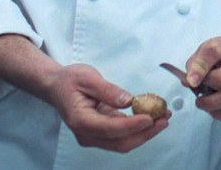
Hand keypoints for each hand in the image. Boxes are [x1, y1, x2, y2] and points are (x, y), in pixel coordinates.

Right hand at [44, 63, 168, 151]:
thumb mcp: (87, 77)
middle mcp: (87, 134)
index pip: (110, 128)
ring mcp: (94, 136)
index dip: (132, 126)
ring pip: (124, 142)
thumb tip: (128, 101)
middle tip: (164, 119)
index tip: (150, 118)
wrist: (56, 87)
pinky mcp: (102, 133)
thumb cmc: (69, 80)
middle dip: (145, 133)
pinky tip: (153, 116)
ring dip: (145, 132)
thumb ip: (107, 90)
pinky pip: (122, 135)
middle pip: (120, 142)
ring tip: (164, 117)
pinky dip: (139, 128)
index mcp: (81, 120)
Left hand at [183, 36, 220, 121]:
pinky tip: (213, 109)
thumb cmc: (219, 59)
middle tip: (198, 94)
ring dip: (214, 103)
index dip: (200, 66)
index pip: (212, 51)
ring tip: (203, 102)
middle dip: (211, 85)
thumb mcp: (203, 53)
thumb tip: (189, 81)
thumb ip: (194, 65)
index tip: (191, 81)